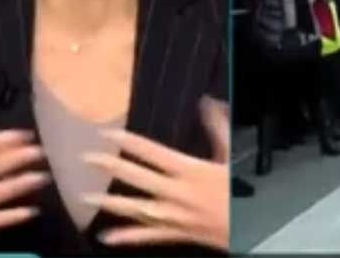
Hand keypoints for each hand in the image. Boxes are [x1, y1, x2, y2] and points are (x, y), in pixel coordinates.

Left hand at [82, 99, 228, 250]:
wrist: (253, 226)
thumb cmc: (243, 190)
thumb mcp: (233, 157)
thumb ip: (219, 129)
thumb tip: (208, 102)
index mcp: (190, 170)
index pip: (153, 152)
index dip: (130, 142)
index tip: (109, 133)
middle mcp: (177, 192)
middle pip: (138, 177)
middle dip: (112, 166)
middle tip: (87, 158)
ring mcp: (174, 215)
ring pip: (137, 208)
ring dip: (111, 202)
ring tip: (86, 197)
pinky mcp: (177, 233)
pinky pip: (148, 236)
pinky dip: (127, 237)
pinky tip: (106, 237)